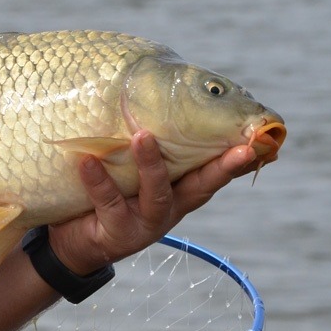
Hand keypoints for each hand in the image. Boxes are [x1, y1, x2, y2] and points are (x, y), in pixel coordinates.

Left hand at [49, 131, 270, 274]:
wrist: (71, 241)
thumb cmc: (107, 191)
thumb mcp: (131, 169)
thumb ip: (149, 144)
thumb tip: (155, 90)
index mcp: (179, 189)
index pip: (214, 171)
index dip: (238, 159)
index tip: (259, 140)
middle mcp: (170, 208)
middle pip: (202, 187)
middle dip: (223, 167)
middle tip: (242, 146)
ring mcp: (145, 223)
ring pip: (157, 194)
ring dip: (152, 164)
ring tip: (141, 135)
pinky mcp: (117, 233)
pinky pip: (109, 203)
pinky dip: (99, 181)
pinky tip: (88, 161)